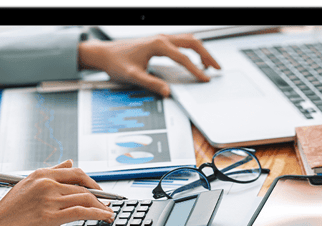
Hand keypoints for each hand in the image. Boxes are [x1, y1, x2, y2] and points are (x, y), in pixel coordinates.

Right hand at [0, 160, 114, 225]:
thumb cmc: (5, 212)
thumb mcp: (26, 185)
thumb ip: (50, 173)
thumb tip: (68, 162)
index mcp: (41, 175)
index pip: (75, 172)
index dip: (92, 182)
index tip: (100, 191)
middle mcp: (46, 184)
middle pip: (84, 186)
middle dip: (100, 196)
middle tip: (108, 204)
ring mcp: (49, 199)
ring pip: (85, 198)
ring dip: (102, 207)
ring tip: (109, 214)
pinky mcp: (50, 216)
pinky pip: (81, 212)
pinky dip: (98, 214)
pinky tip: (104, 218)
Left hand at [78, 33, 220, 96]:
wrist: (105, 54)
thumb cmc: (116, 63)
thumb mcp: (133, 76)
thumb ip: (151, 84)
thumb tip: (167, 92)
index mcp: (157, 45)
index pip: (183, 58)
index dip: (196, 70)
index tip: (205, 79)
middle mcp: (161, 38)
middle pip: (192, 43)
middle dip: (207, 55)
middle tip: (217, 68)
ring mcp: (161, 38)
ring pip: (188, 40)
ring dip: (201, 51)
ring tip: (211, 65)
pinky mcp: (159, 42)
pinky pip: (182, 43)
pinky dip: (192, 50)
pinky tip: (195, 60)